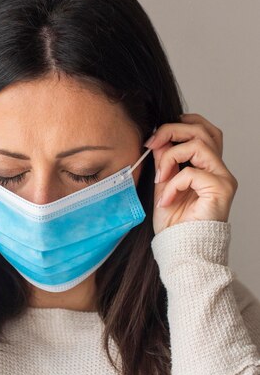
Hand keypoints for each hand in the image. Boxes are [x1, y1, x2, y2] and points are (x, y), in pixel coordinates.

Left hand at [144, 113, 237, 235]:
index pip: (201, 129)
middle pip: (203, 129)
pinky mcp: (221, 189)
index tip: (152, 139)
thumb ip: (164, 162)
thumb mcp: (163, 185)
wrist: (181, 249)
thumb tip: (157, 139)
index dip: (178, 125)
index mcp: (206, 166)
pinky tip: (166, 200)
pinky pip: (193, 172)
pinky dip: (173, 183)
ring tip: (159, 178)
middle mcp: (218, 169)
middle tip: (151, 144)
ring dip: (171, 156)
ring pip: (200, 143)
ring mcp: (223, 178)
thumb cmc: (174, 224)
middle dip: (172, 130)